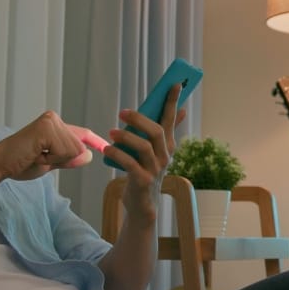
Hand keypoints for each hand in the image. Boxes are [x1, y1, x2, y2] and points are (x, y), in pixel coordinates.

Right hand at [0, 111, 89, 181]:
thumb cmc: (22, 163)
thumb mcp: (51, 162)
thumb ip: (69, 158)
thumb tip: (88, 154)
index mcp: (55, 125)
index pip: (82, 133)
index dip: (95, 142)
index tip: (106, 148)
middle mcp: (54, 118)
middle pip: (79, 147)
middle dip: (62, 160)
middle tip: (39, 158)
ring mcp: (50, 121)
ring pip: (73, 151)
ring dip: (55, 160)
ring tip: (36, 156)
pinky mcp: (46, 129)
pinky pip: (64, 152)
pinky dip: (51, 160)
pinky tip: (35, 155)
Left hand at [105, 84, 186, 222]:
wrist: (142, 205)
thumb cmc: (146, 173)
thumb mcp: (157, 152)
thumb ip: (165, 131)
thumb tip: (181, 110)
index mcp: (168, 146)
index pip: (172, 119)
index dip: (173, 101)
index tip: (174, 84)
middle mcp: (164, 156)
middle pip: (157, 132)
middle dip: (140, 119)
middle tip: (122, 112)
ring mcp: (155, 169)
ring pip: (144, 147)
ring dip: (126, 137)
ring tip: (111, 132)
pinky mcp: (142, 181)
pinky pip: (130, 164)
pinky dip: (118, 154)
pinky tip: (108, 149)